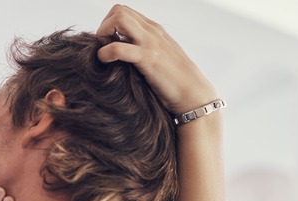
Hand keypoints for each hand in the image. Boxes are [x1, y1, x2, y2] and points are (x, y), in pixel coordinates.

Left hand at [96, 4, 217, 114]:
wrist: (193, 94)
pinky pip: (119, 48)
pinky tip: (105, 62)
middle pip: (119, 10)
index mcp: (153, 29)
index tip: (108, 43)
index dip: (110, 24)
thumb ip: (143, 49)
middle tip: (103, 47)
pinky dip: (105, 53)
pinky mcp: (148, 59)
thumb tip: (122, 52)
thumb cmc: (174, 81)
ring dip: (104, 33)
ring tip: (104, 53)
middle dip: (104, 26)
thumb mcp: (159, 57)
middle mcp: (152, 31)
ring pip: (119, 19)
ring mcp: (150, 43)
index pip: (124, 11)